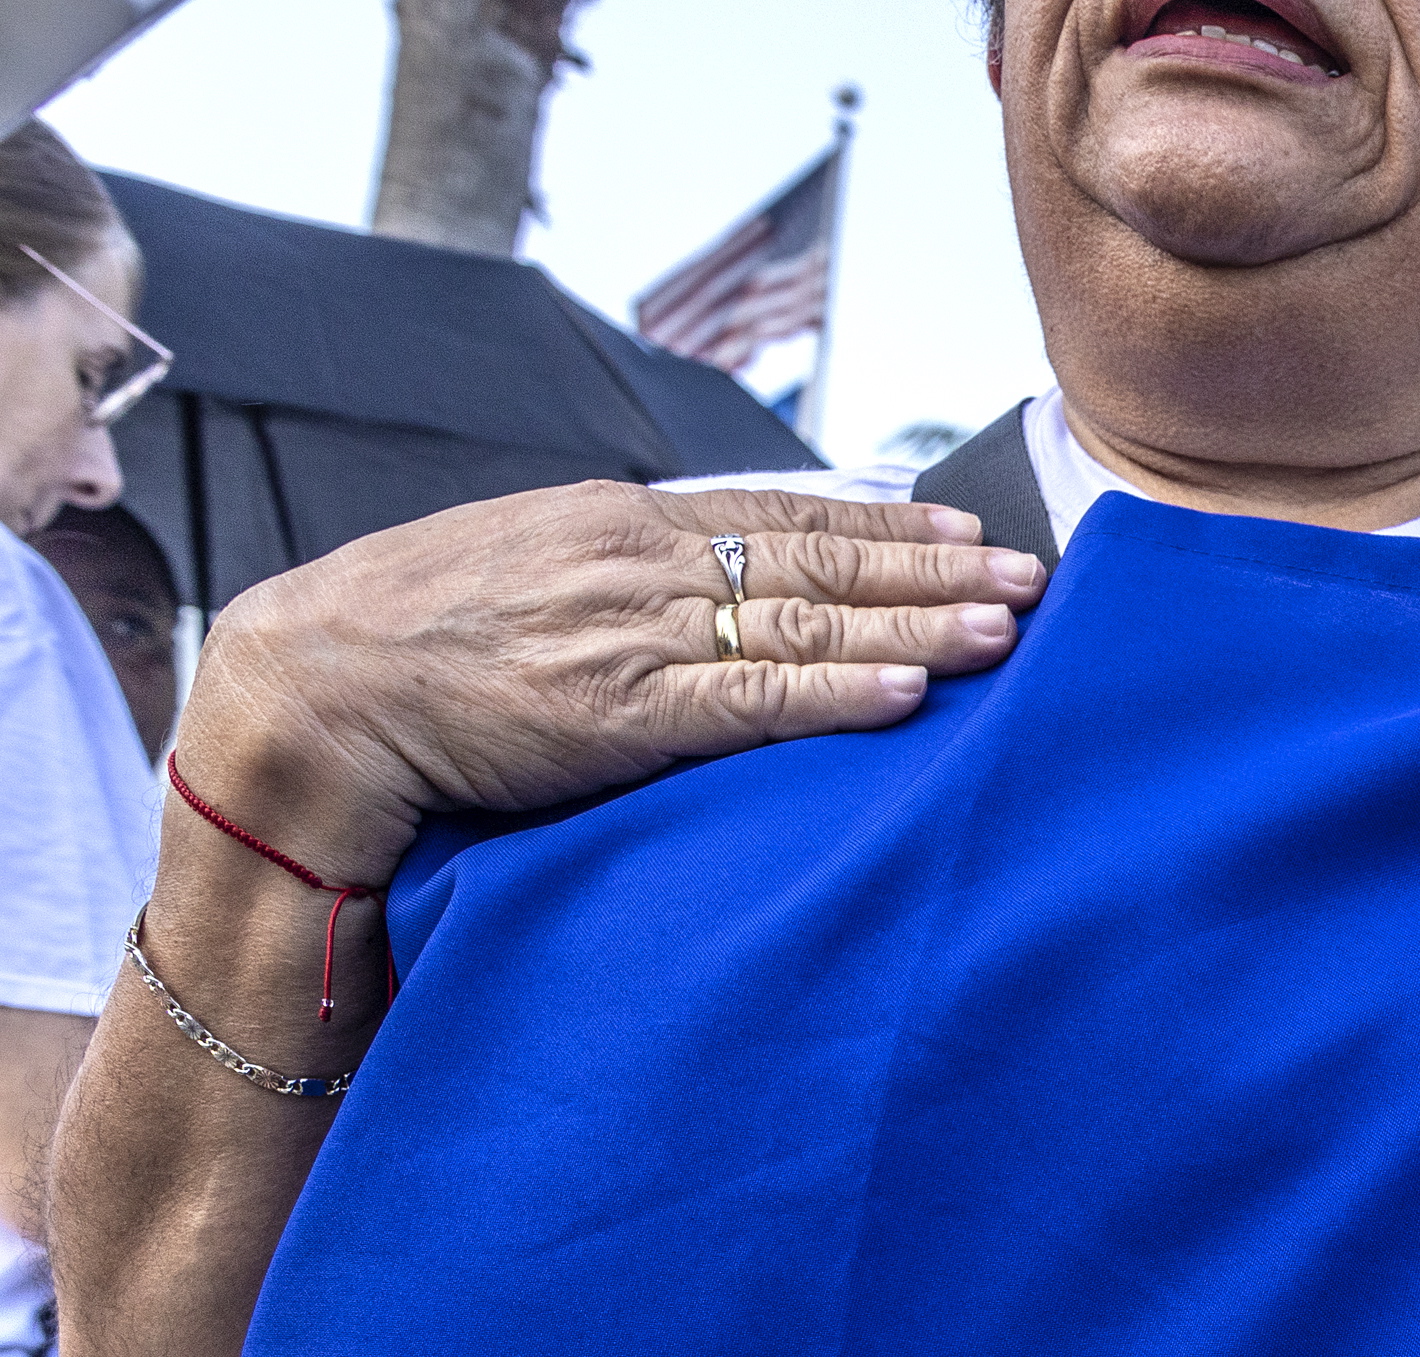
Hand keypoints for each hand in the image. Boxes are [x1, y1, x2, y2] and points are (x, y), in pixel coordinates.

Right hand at [165, 483, 1037, 885]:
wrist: (321, 686)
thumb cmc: (424, 635)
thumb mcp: (536, 568)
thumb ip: (633, 572)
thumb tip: (722, 582)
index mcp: (622, 523)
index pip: (784, 515)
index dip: (888, 527)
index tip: (972, 534)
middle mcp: (639, 565)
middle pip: (818, 561)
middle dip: (935, 572)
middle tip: (1035, 576)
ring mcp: (632, 637)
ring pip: (805, 625)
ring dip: (916, 627)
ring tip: (1006, 628)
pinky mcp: (618, 714)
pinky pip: (750, 701)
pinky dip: (837, 694)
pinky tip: (910, 688)